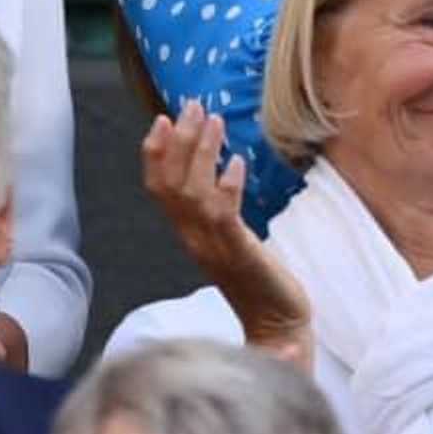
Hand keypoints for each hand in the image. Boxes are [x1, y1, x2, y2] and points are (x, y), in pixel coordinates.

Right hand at [142, 101, 313, 371]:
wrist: (277, 327)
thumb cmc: (257, 280)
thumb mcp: (230, 238)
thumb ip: (219, 209)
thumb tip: (225, 166)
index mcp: (189, 235)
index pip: (158, 190)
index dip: (155, 154)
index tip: (161, 120)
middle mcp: (194, 240)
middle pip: (170, 185)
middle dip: (178, 141)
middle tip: (191, 106)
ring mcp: (214, 248)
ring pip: (192, 193)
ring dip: (202, 153)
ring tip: (214, 120)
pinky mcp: (238, 254)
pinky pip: (223, 216)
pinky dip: (227, 186)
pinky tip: (238, 163)